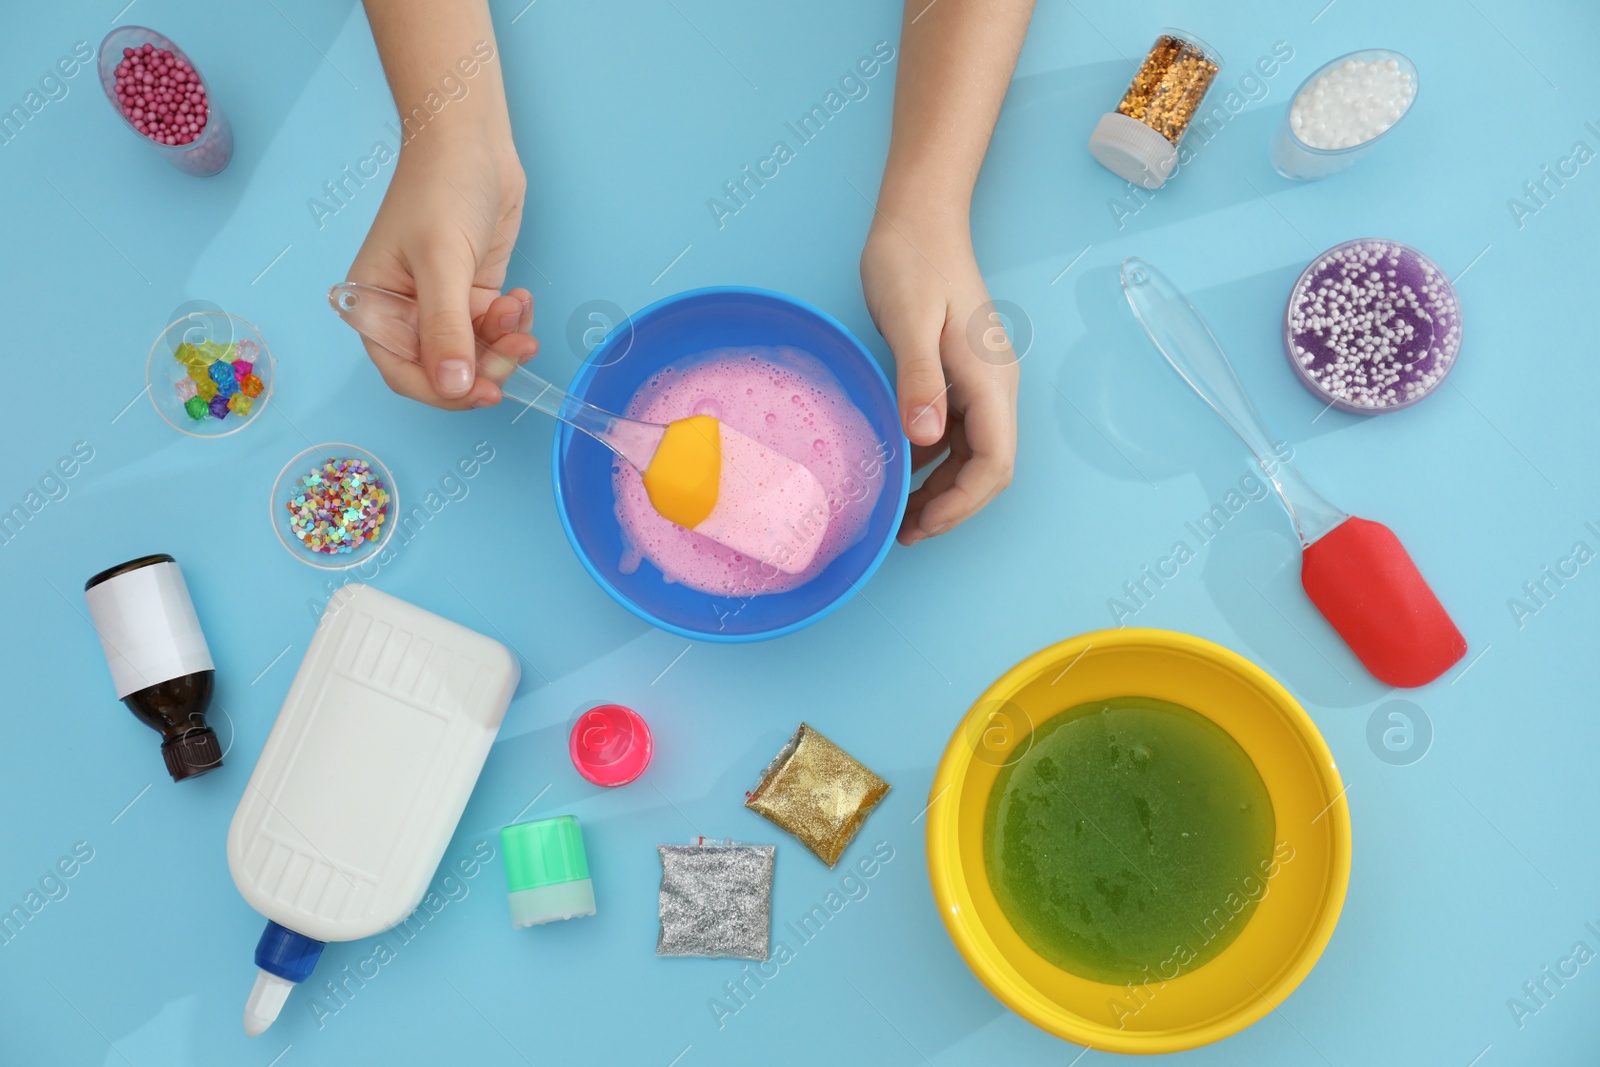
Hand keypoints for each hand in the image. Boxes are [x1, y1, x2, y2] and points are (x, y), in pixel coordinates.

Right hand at [348, 130, 535, 408]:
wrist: (470, 140)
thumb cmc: (440, 190)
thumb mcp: (441, 262)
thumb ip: (447, 329)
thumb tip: (453, 387)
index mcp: (376, 306)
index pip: (404, 373)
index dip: (443, 392)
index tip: (484, 392)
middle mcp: (406, 312)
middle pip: (446, 370)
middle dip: (485, 366)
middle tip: (517, 350)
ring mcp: (442, 303)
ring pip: (476, 353)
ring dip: (504, 344)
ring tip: (520, 314)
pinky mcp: (473, 292)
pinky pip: (494, 330)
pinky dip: (512, 323)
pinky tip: (520, 297)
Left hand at [861, 220, 1018, 544]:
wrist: (919, 218)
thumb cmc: (912, 261)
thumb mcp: (908, 319)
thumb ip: (918, 378)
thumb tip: (926, 437)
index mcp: (990, 380)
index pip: (995, 463)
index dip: (962, 503)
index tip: (921, 524)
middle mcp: (994, 388)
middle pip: (988, 469)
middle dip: (951, 507)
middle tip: (903, 532)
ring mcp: (979, 383)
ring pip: (972, 456)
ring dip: (941, 490)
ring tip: (898, 514)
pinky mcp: (959, 377)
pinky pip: (955, 435)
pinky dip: (931, 461)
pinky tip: (898, 469)